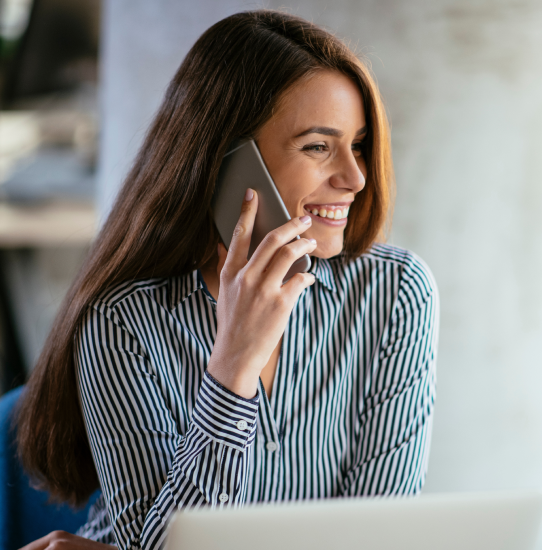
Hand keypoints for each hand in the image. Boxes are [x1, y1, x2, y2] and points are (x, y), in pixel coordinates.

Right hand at [207, 188, 315, 397]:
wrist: (235, 355)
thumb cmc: (232, 323)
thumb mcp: (223, 293)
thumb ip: (227, 267)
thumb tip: (224, 244)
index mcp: (230, 273)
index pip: (238, 235)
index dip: (246, 212)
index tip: (253, 194)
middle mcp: (246, 278)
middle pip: (272, 241)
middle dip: (291, 225)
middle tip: (303, 219)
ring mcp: (264, 291)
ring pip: (289, 255)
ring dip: (304, 245)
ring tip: (310, 243)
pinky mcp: (281, 304)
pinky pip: (301, 280)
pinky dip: (308, 277)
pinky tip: (309, 278)